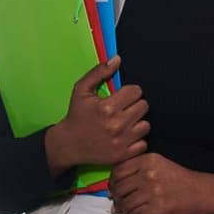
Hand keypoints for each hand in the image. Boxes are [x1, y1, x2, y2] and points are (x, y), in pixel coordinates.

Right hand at [44, 58, 148, 173]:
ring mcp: (121, 141)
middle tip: (122, 109)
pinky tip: (124, 136)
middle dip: (134, 105)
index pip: (136, 91)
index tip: (121, 97)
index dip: (129, 92)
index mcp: (107, 107)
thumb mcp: (81, 90)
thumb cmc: (76, 115)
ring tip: (124, 123)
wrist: (67, 144)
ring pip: (146, 124)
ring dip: (137, 122)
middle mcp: (117, 124)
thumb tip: (117, 59)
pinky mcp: (123, 154)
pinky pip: (144, 142)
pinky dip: (136, 140)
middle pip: (144, 106)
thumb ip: (99, 73)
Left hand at [108, 153, 213, 213]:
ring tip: (129, 212)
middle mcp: (150, 173)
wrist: (204, 193)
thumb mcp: (160, 166)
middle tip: (121, 204)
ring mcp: (154, 191)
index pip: (118, 171)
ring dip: (124, 211)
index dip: (113, 183)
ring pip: (125, 204)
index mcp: (149, 160)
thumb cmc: (181, 181)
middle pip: (119, 188)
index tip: (117, 189)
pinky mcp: (159, 207)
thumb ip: (138, 171)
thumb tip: (112, 192)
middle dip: (117, 199)